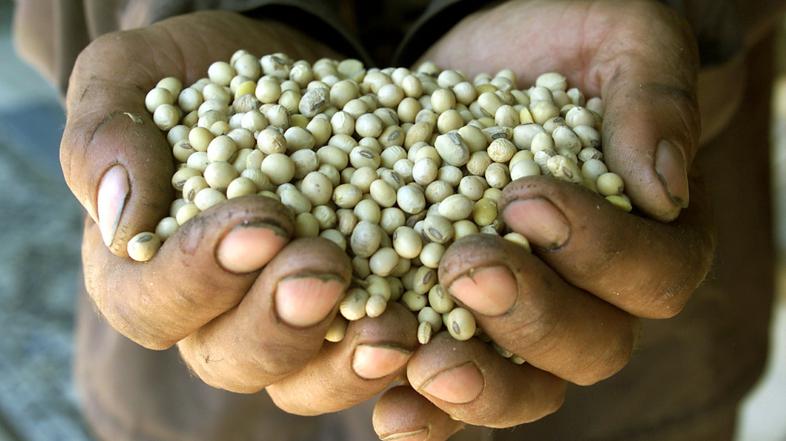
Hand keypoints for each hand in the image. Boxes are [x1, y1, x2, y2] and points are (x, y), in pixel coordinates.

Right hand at [65, 11, 415, 414]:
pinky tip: (432, 332)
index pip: (152, 301)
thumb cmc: (199, 74)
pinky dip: (398, 356)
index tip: (259, 225)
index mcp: (146, 270)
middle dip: (279, 322)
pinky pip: (367, 356)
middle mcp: (216, 314)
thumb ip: (104, 135)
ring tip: (389, 327)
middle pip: (232, 357)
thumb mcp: (133, 75)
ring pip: (302, 381)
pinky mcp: (348, 312)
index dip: (199, 276)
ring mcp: (286, 322)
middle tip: (323, 272)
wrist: (286, 70)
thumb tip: (118, 217)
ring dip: (344, 363)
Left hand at [372, 1, 715, 438]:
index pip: (654, 277)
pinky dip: (422, 407)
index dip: (598, 252)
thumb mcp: (619, 39)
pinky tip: (388, 406)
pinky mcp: (452, 326)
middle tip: (466, 268)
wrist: (477, 59)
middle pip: (590, 348)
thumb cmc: (561, 42)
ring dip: (475, 384)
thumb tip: (663, 188)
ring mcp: (520, 324)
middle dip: (529, 315)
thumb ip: (652, 97)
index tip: (525, 200)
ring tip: (422, 362)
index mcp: (648, 240)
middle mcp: (592, 298)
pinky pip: (449, 391)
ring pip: (523, 390)